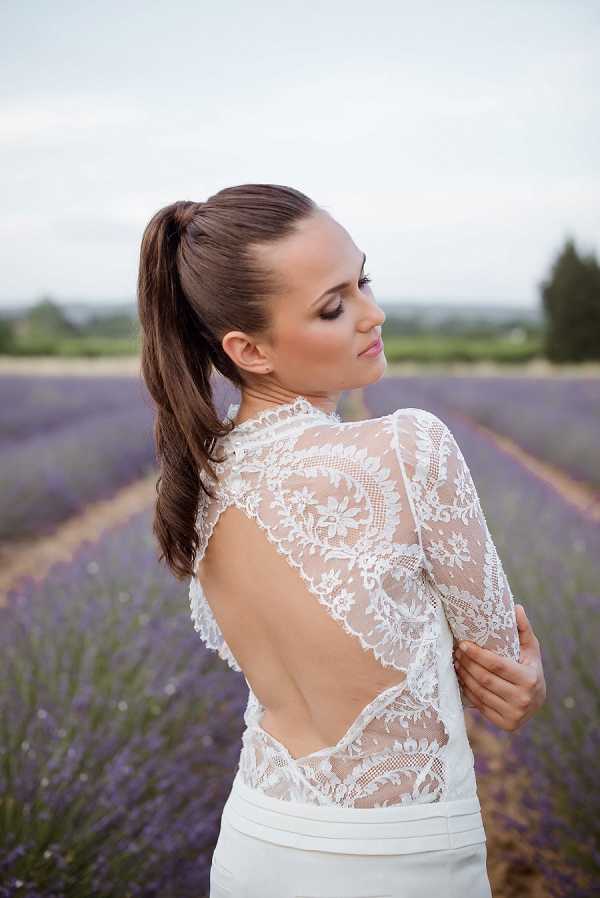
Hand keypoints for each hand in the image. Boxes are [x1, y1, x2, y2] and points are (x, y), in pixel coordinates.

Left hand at [452, 604, 546, 730]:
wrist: (538, 701)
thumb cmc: (530, 667)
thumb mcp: (531, 648)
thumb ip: (523, 628)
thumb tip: (516, 607)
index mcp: (529, 678)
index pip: (496, 665)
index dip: (477, 654)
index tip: (462, 643)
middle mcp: (523, 699)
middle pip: (485, 679)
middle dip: (467, 663)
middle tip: (455, 651)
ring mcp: (514, 715)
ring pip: (480, 692)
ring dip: (464, 676)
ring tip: (456, 662)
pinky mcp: (506, 724)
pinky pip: (480, 705)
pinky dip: (468, 691)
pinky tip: (462, 678)